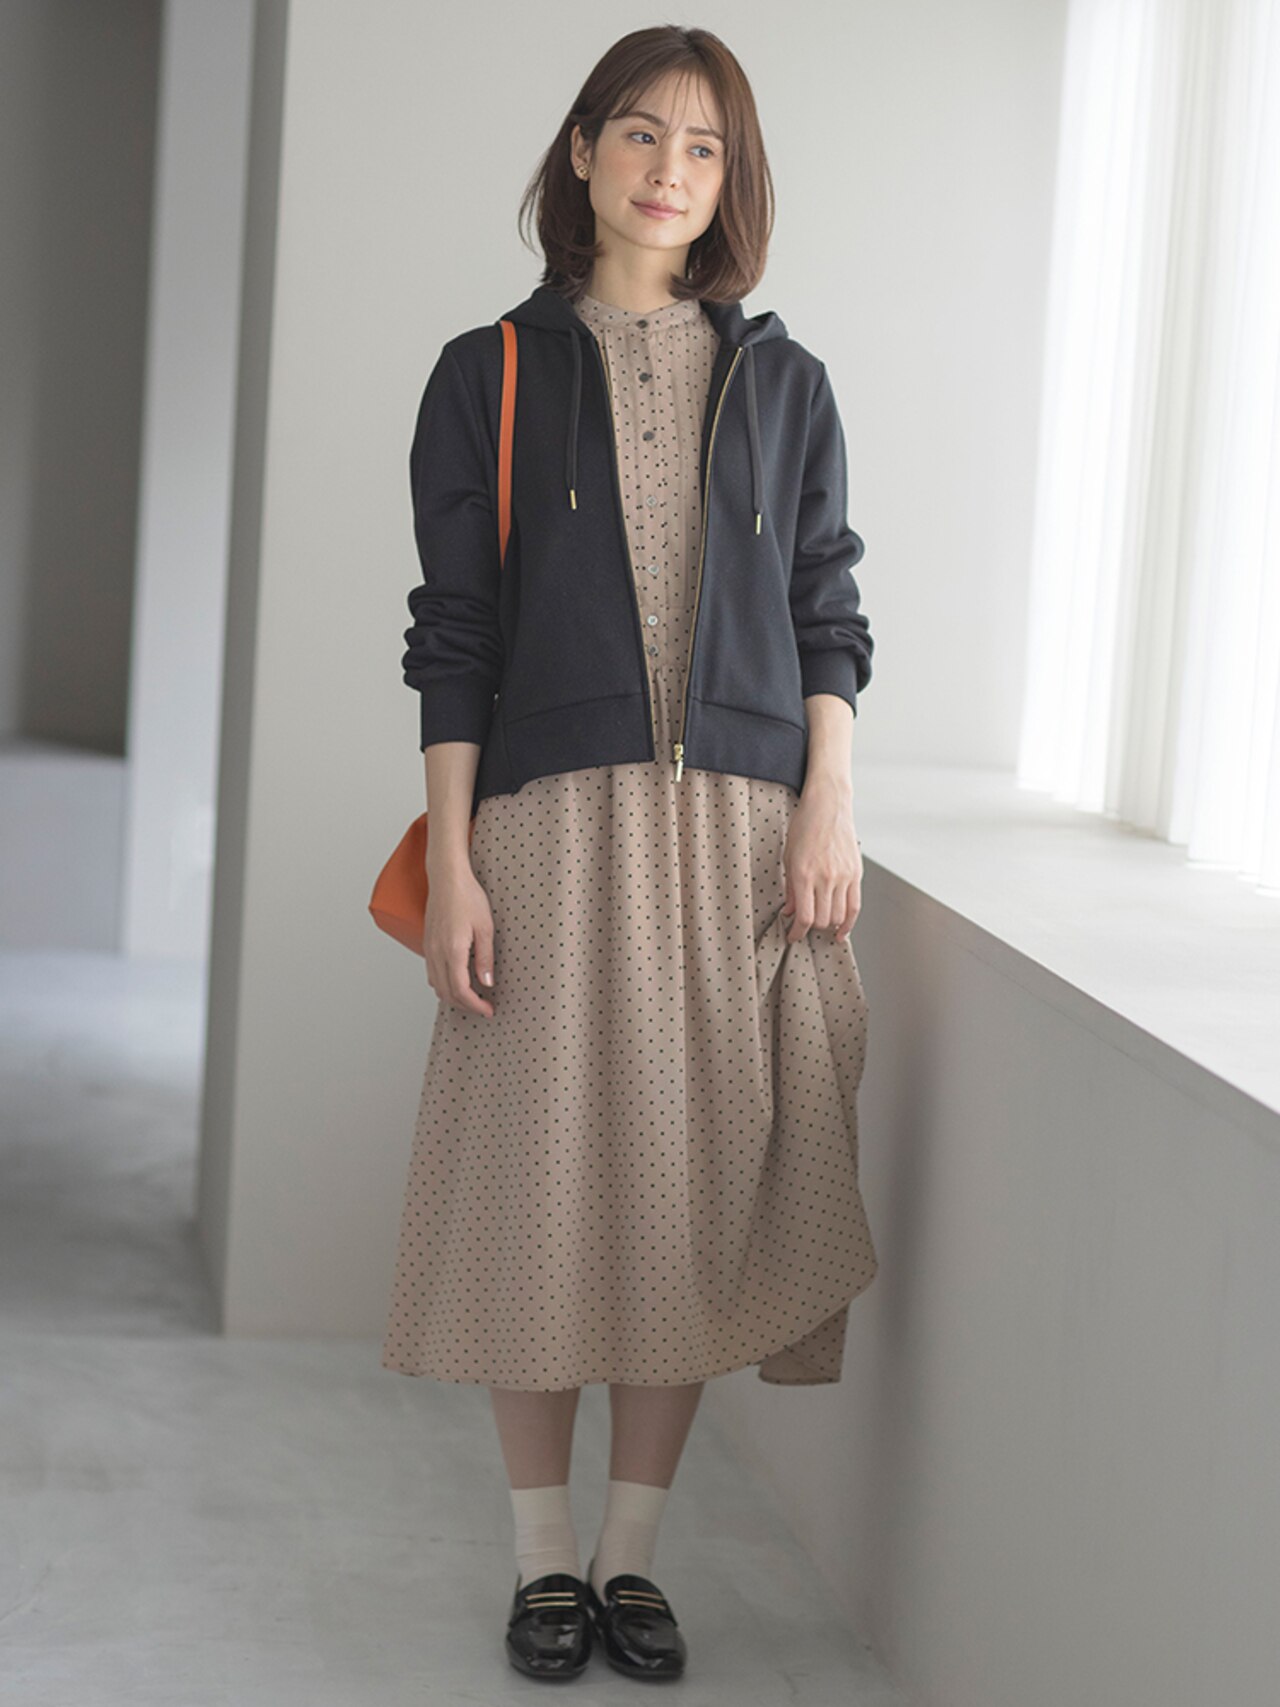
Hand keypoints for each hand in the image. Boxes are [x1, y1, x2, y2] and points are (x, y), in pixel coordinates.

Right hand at [423, 863, 496, 1015]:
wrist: (447, 878)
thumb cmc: (467, 897)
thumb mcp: (485, 928)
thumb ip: (485, 958)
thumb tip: (487, 982)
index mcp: (452, 950)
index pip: (461, 990)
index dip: (475, 1005)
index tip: (488, 1009)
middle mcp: (436, 953)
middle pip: (447, 993)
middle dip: (465, 1005)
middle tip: (484, 1007)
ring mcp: (429, 949)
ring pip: (437, 986)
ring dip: (453, 997)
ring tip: (473, 998)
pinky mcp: (427, 944)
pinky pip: (432, 974)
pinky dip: (443, 985)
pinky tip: (457, 981)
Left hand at [781, 779, 861, 943]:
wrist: (828, 804)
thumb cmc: (805, 825)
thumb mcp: (788, 856)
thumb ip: (790, 887)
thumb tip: (789, 911)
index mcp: (804, 874)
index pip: (804, 917)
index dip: (797, 932)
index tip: (793, 936)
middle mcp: (826, 877)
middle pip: (823, 920)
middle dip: (812, 929)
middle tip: (804, 927)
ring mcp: (844, 876)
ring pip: (840, 916)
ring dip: (829, 926)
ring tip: (822, 926)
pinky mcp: (856, 873)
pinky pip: (856, 906)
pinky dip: (849, 922)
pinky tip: (842, 930)